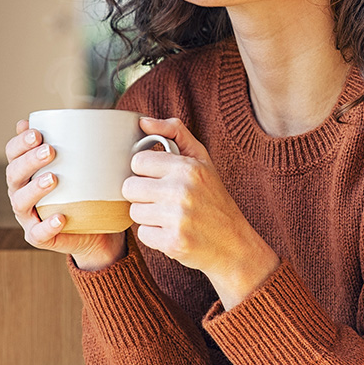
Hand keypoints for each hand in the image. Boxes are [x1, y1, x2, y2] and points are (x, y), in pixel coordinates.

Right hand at [4, 118, 125, 270]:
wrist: (99, 230)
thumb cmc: (90, 190)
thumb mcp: (88, 164)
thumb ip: (85, 141)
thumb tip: (91, 112)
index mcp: (28, 171)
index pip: (13, 153)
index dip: (19, 142)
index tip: (37, 132)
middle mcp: (22, 192)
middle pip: (14, 174)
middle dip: (28, 160)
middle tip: (50, 151)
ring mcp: (29, 216)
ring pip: (20, 202)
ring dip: (34, 190)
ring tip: (53, 179)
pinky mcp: (40, 237)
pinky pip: (38, 234)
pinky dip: (47, 226)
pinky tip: (61, 218)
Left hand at [126, 117, 279, 307]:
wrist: (233, 243)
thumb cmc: (214, 198)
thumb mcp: (202, 160)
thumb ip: (175, 133)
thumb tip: (143, 121)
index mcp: (188, 167)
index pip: (138, 161)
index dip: (146, 171)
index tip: (160, 178)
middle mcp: (182, 191)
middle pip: (130, 187)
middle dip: (143, 194)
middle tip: (162, 199)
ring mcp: (177, 218)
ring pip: (134, 211)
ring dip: (147, 215)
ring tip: (169, 216)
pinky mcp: (173, 242)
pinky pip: (142, 234)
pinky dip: (154, 235)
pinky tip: (172, 231)